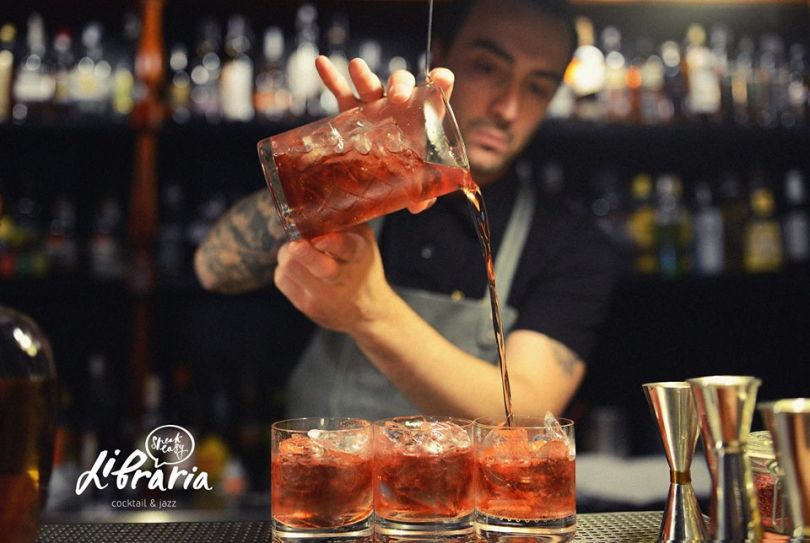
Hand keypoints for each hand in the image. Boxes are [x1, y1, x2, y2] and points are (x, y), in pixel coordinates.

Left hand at [274, 225, 395, 334]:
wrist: (367, 310)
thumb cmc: (361, 266)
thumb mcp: (363, 241)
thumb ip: (342, 222)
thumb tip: (315, 203)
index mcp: (359, 254)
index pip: (345, 248)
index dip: (330, 242)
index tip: (318, 240)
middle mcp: (343, 277)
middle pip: (316, 264)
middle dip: (300, 250)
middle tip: (296, 243)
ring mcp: (323, 295)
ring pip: (290, 266)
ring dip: (288, 253)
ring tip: (297, 251)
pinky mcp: (306, 306)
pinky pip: (281, 279)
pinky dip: (285, 268)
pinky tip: (298, 268)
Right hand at [315, 55, 454, 213]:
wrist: (382, 181)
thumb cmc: (407, 179)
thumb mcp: (418, 189)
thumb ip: (423, 195)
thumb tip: (418, 205)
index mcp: (424, 118)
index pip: (438, 92)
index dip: (441, 82)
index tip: (439, 80)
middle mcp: (400, 107)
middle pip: (401, 84)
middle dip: (399, 85)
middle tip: (396, 97)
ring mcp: (375, 107)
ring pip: (371, 86)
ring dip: (364, 75)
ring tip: (356, 67)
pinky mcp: (353, 113)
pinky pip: (341, 93)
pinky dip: (332, 78)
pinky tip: (321, 62)